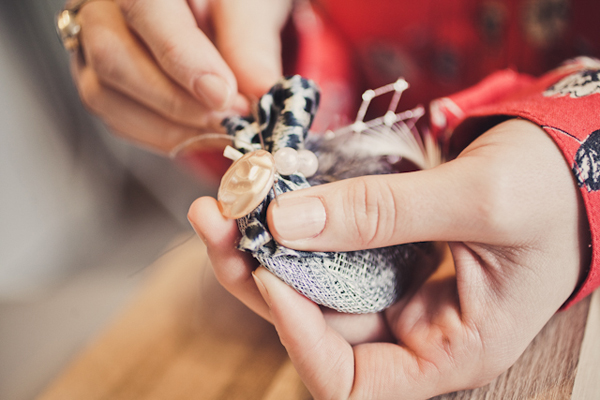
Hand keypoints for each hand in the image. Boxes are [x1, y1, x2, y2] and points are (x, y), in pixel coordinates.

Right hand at [70, 0, 290, 152]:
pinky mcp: (99, 82)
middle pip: (112, 58)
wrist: (214, 10)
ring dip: (171, 128)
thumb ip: (251, 41)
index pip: (143, 8)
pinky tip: (202, 134)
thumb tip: (261, 90)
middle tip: (232, 118)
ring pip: (105, 96)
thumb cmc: (230, 1)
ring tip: (222, 129)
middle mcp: (101, 7)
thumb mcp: (250, 3)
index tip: (223, 95)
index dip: (181, 58)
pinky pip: (116, 119)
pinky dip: (163, 136)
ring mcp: (90, 45)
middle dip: (178, 102)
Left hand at [188, 119, 590, 398]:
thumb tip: (287, 224)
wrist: (566, 157)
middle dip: (258, 278)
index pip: (353, 381)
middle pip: (315, 326)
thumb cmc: (552, 192)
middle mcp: (411, 327)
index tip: (271, 274)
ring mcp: (392, 287)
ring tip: (224, 203)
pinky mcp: (382, 249)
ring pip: (311, 284)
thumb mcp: (479, 201)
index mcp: (448, 350)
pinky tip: (268, 193)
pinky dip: (295, 223)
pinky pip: (327, 247)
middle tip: (217, 220)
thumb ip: (384, 215)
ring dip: (263, 246)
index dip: (301, 338)